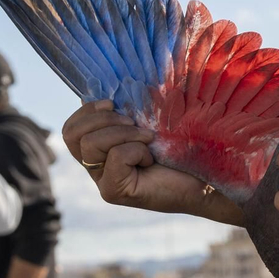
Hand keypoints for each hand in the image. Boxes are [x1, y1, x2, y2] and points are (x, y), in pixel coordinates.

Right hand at [61, 100, 233, 219]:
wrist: (207, 177)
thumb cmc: (184, 148)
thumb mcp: (152, 121)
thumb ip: (128, 109)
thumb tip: (108, 85)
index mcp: (100, 149)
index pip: (70, 128)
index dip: (86, 110)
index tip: (113, 102)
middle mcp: (97, 166)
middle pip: (72, 135)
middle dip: (102, 119)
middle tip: (133, 122)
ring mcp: (103, 181)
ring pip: (90, 144)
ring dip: (123, 134)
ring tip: (148, 139)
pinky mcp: (114, 192)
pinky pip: (115, 157)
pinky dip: (136, 150)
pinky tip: (152, 159)